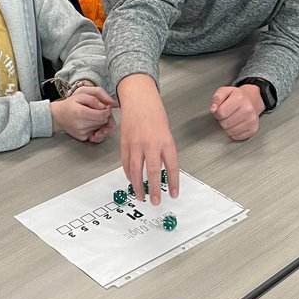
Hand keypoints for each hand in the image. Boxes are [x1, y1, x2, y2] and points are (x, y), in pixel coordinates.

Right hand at [51, 86, 117, 141]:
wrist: (58, 117)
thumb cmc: (69, 105)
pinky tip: (91, 122)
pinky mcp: (82, 137)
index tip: (106, 107)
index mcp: (81, 113)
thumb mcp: (80, 96)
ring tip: (92, 115)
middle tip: (99, 110)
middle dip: (105, 115)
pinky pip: (96, 133)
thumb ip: (93, 99)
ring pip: (101, 127)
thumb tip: (105, 107)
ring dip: (100, 121)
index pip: (102, 115)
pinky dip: (96, 128)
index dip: (107, 110)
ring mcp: (82, 133)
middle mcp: (81, 125)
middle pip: (103, 121)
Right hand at [117, 74, 178, 204]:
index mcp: (165, 140)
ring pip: (136, 170)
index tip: (174, 194)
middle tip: (155, 201)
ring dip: (138, 186)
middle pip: (153, 172)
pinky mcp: (124, 143)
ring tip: (141, 196)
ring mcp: (136, 144)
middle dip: (154, 189)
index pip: (172, 167)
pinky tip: (132, 180)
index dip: (174, 183)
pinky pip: (126, 163)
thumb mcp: (166, 132)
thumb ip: (164, 151)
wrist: (138, 98)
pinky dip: (129, 174)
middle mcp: (151, 143)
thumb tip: (163, 171)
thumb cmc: (154, 113)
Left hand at [210, 85, 263, 140]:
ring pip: (230, 131)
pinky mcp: (253, 129)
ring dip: (228, 127)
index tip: (220, 110)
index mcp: (239, 98)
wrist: (251, 100)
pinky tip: (236, 124)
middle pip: (225, 123)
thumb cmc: (236, 97)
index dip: (217, 113)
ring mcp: (252, 120)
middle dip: (222, 120)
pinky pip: (237, 136)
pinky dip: (234, 132)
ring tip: (231, 119)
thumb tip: (213, 109)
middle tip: (226, 115)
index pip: (221, 113)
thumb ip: (216, 99)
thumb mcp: (224, 91)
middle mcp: (248, 109)